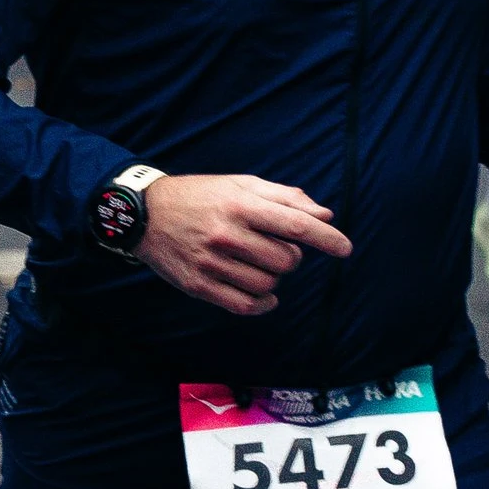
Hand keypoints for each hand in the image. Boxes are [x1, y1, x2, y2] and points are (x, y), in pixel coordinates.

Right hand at [136, 173, 351, 317]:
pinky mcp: (198, 285)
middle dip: (290, 256)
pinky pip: (245, 304)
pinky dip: (262, 303)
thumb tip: (324, 215)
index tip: (345, 249)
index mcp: (239, 204)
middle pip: (286, 259)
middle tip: (274, 247)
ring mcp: (211, 262)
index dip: (326, 238)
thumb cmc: (200, 196)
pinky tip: (264, 294)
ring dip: (273, 277)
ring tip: (258, 263)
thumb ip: (283, 197)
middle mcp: (226, 234)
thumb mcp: (239, 184)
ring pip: (268, 283)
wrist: (143, 214)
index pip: (295, 224)